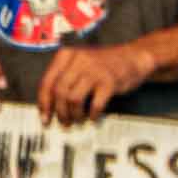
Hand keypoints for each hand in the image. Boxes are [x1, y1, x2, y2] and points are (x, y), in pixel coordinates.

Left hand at [37, 44, 152, 126]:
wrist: (133, 57)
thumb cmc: (103, 64)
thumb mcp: (79, 62)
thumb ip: (64, 77)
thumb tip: (50, 104)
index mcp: (66, 55)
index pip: (47, 82)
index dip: (44, 103)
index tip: (45, 117)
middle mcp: (78, 60)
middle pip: (59, 92)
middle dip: (60, 112)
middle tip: (64, 122)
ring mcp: (95, 71)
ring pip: (74, 99)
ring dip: (74, 115)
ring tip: (78, 120)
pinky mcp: (109, 82)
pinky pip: (95, 104)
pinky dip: (92, 115)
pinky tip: (93, 117)